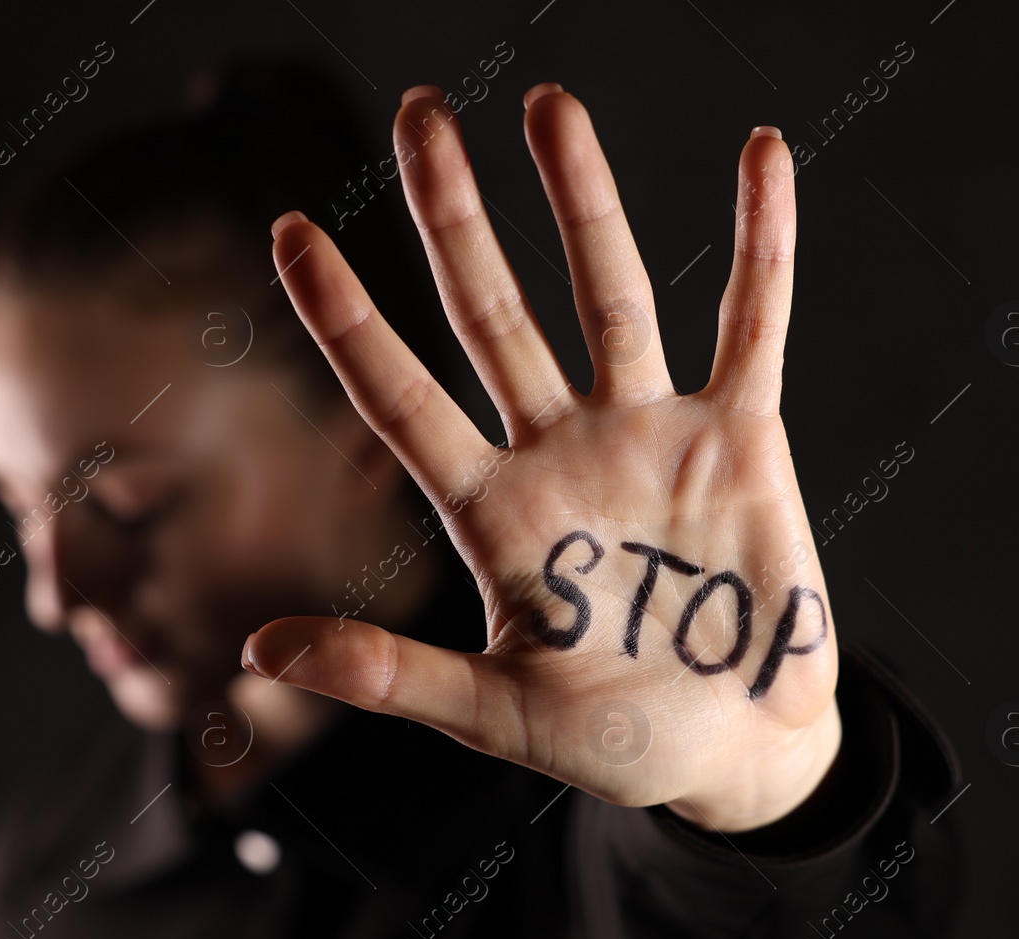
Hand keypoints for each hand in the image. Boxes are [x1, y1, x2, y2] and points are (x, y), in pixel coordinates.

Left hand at [246, 82, 838, 831]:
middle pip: (491, 312)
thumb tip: (256, 653)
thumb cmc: (616, 744)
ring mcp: (649, 432)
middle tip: (417, 111)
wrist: (738, 753)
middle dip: (453, 214)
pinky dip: (762, 242)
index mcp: (492, 511)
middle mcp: (558, 450)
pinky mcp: (741, 435)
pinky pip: (753, 321)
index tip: (291, 228)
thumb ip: (390, 675)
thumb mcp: (496, 715)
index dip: (346, 315)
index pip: (398, 393)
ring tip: (548, 104)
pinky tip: (762, 157)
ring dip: (583, 199)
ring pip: (608, 292)